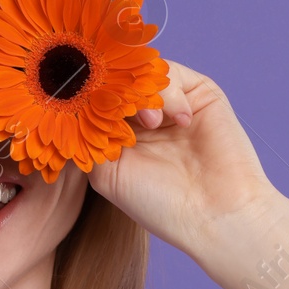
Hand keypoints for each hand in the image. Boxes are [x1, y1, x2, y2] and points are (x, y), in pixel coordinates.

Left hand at [87, 59, 288, 256]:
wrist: (214, 214)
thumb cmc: (159, 202)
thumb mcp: (107, 173)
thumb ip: (89, 136)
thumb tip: (74, 102)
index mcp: (121, 134)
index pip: (97, 100)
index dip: (89, 97)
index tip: (84, 102)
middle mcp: (144, 117)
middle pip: (118, 81)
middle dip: (114, 90)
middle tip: (119, 109)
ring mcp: (171, 105)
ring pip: (143, 74)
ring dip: (141, 92)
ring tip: (151, 122)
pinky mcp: (200, 95)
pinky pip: (173, 74)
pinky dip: (169, 93)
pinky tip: (178, 120)